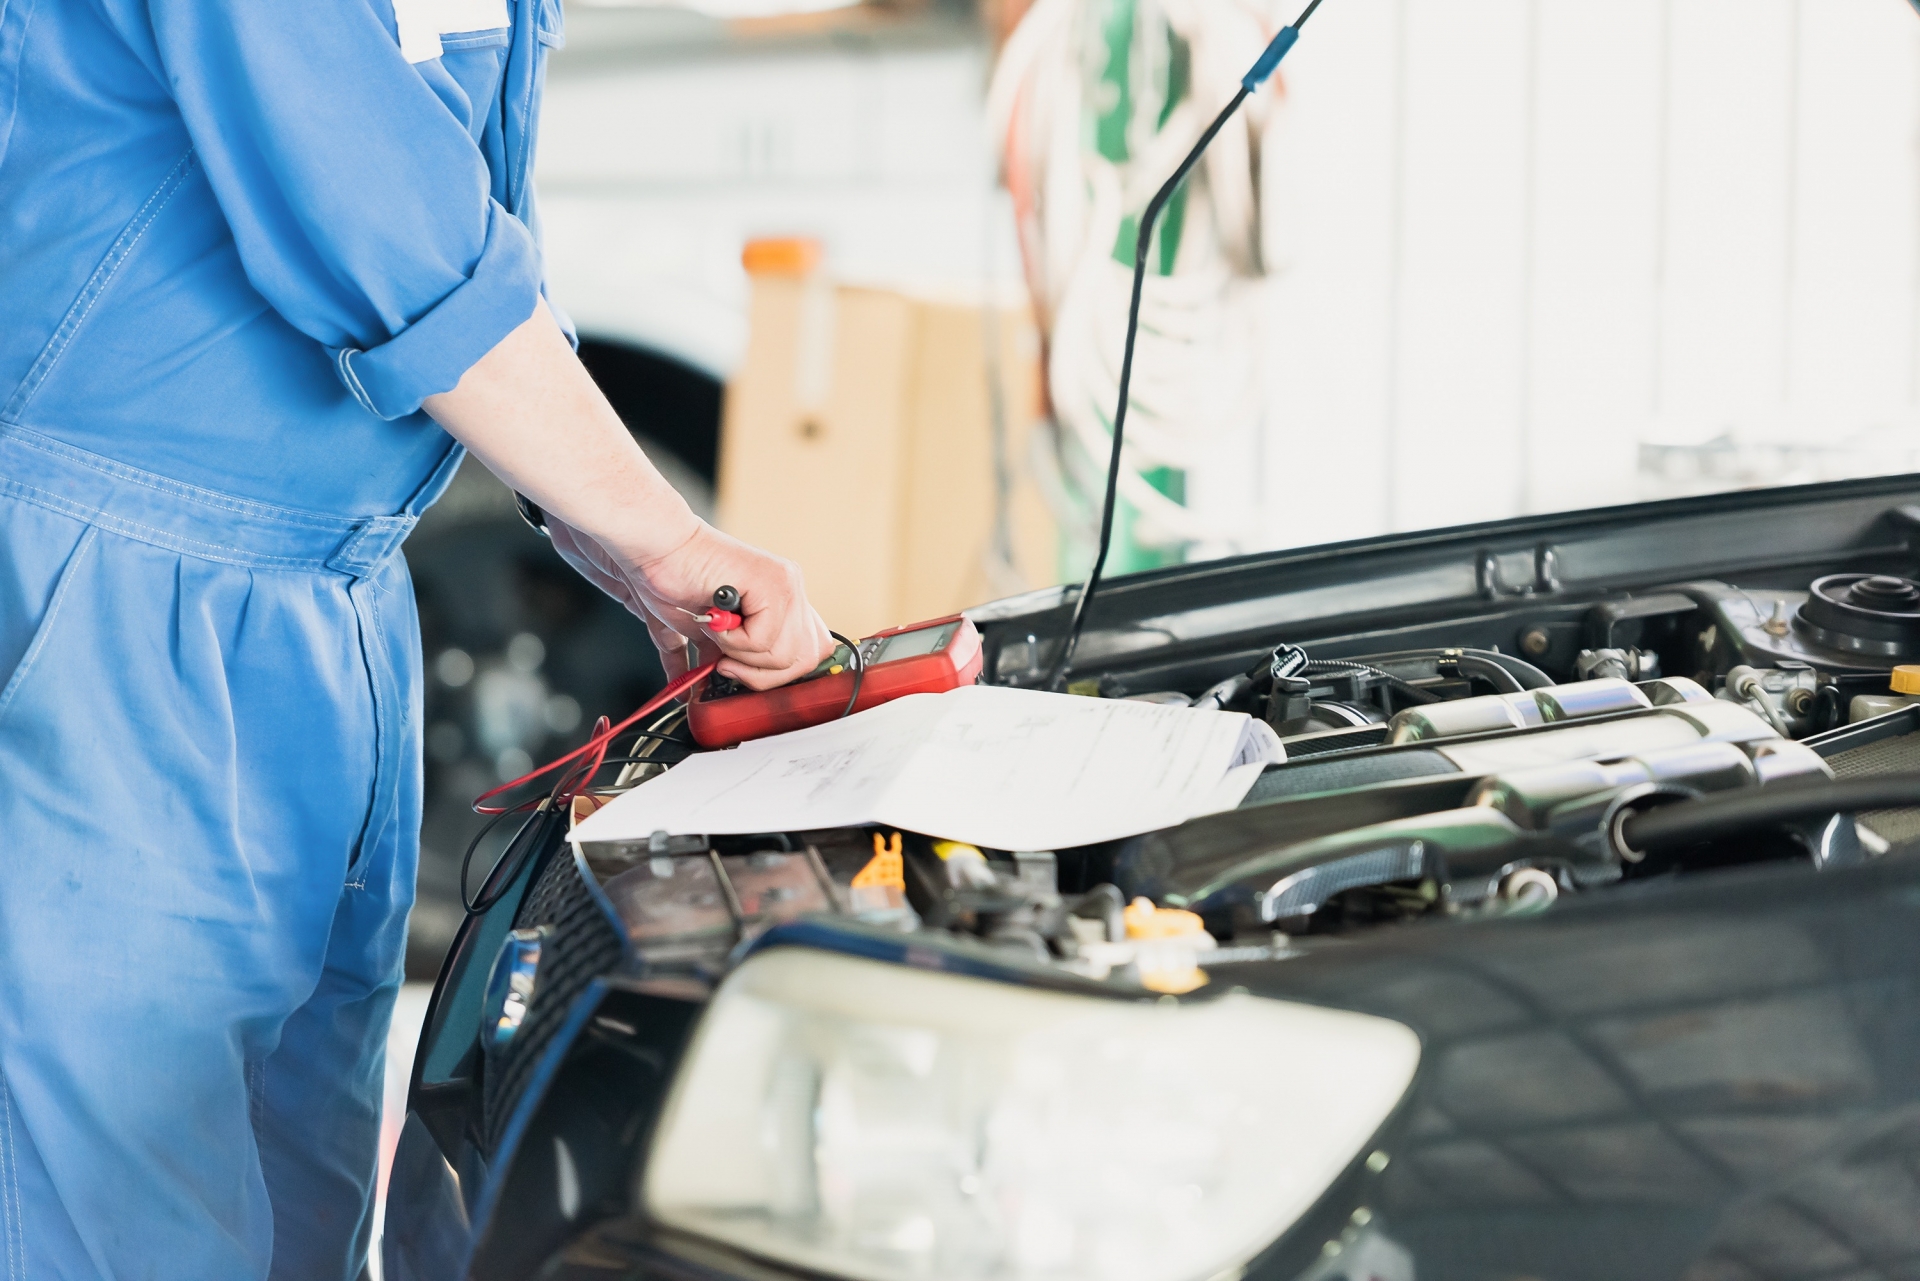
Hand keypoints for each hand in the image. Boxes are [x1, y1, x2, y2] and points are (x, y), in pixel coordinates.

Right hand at [547, 517, 834, 689]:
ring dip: (741, 656)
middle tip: (725, 664)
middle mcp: (791, 590)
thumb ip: (735, 656)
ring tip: (717, 634)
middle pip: (806, 660)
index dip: (779, 673)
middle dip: (761, 676)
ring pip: (785, 656)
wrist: (657, 550)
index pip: (812, 652)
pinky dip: (732, 642)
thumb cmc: (674, 583)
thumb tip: (737, 688)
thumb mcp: (712, 634)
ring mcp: (786, 585)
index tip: (743, 674)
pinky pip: (764, 640)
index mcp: (783, 601)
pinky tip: (715, 621)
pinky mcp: (773, 583)